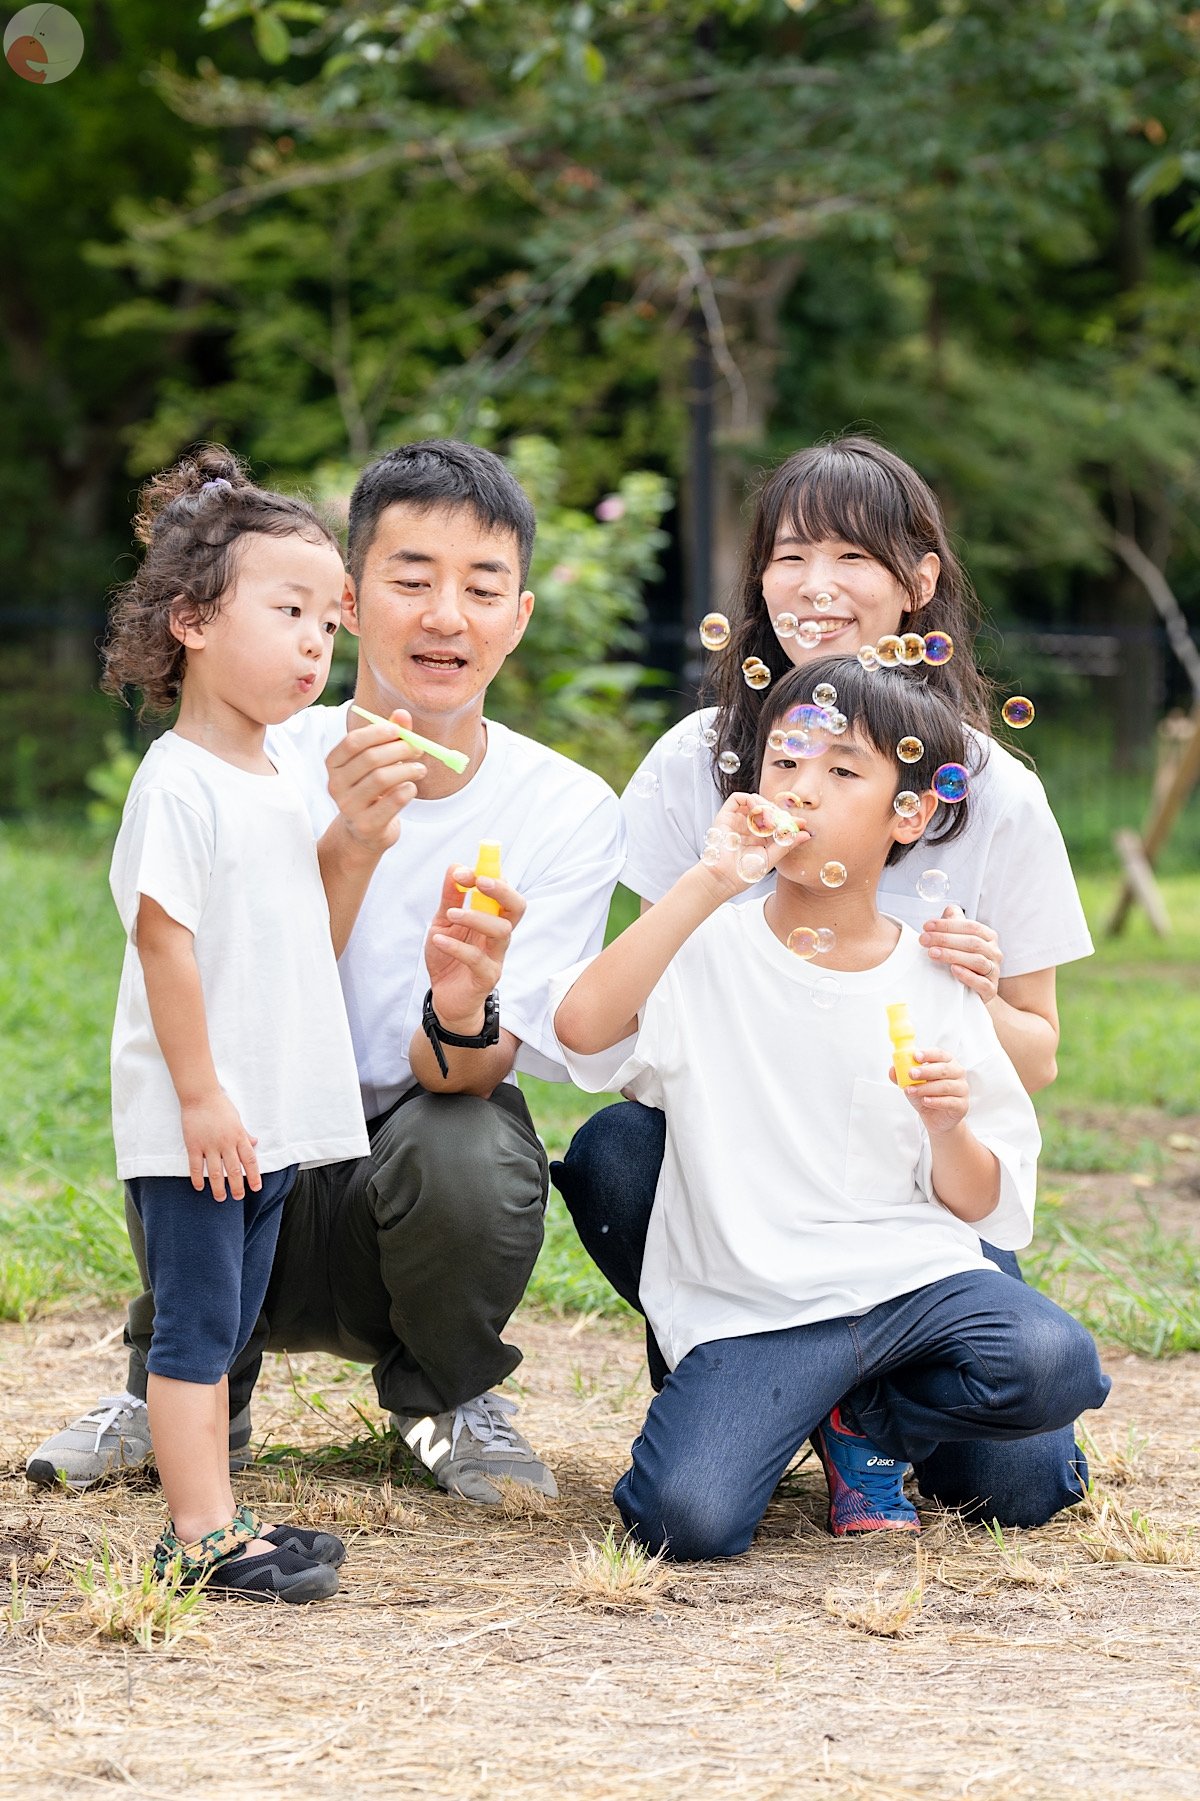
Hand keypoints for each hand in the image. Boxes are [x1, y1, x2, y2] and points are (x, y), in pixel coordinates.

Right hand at [179, 1091, 260, 1200]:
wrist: (200, 1095)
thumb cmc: (220, 1106)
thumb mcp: (237, 1119)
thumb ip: (245, 1134)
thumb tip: (255, 1143)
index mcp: (239, 1136)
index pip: (250, 1160)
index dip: (253, 1176)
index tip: (256, 1188)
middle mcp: (226, 1143)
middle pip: (233, 1170)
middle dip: (237, 1187)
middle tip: (238, 1198)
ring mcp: (209, 1145)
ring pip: (215, 1173)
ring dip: (218, 1188)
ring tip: (220, 1198)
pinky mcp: (193, 1145)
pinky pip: (195, 1166)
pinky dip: (197, 1179)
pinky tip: (199, 1187)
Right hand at [325, 709, 427, 856]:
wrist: (367, 831)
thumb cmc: (374, 789)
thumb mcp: (380, 761)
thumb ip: (391, 736)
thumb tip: (403, 714)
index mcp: (334, 764)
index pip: (352, 742)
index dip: (378, 733)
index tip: (399, 731)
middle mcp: (336, 785)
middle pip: (370, 759)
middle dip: (399, 750)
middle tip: (418, 749)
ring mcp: (348, 807)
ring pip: (382, 778)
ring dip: (407, 770)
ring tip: (420, 769)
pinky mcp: (366, 825)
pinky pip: (392, 801)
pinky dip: (408, 790)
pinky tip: (411, 788)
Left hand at [424, 863, 525, 1030]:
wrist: (444, 997)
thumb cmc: (448, 958)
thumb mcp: (443, 923)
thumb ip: (451, 898)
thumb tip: (455, 867)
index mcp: (491, 919)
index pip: (503, 891)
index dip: (489, 875)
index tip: (463, 871)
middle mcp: (499, 936)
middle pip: (516, 908)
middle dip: (502, 890)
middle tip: (478, 881)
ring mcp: (496, 957)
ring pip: (501, 931)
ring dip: (476, 917)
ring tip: (450, 915)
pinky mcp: (486, 978)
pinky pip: (477, 959)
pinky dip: (457, 947)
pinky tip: (438, 940)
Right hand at [697, 792, 811, 898]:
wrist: (723, 878)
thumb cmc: (744, 873)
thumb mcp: (770, 858)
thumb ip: (786, 844)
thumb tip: (806, 834)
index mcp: (760, 838)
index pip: (777, 822)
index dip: (789, 820)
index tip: (802, 823)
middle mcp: (749, 827)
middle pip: (768, 810)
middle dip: (779, 813)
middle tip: (787, 821)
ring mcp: (737, 821)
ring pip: (755, 802)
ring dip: (766, 806)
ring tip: (772, 819)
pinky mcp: (725, 816)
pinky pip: (737, 799)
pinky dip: (750, 799)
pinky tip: (758, 809)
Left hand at [889, 1047, 969, 1134]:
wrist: (937, 1118)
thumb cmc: (927, 1095)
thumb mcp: (912, 1084)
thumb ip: (902, 1076)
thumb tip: (892, 1069)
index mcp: (947, 1062)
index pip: (940, 1054)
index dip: (928, 1054)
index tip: (915, 1056)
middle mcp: (958, 1073)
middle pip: (943, 1069)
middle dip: (926, 1071)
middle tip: (911, 1074)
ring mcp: (962, 1089)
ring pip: (945, 1086)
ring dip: (926, 1088)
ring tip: (912, 1090)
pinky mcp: (962, 1105)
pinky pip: (950, 1101)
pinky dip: (936, 1101)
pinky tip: (925, 1101)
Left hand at [920, 905, 1001, 1003]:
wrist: (973, 991)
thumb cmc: (965, 962)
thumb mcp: (959, 940)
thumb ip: (955, 923)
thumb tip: (949, 910)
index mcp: (988, 937)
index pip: (970, 926)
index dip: (948, 925)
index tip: (926, 926)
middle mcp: (994, 952)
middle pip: (972, 942)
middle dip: (945, 939)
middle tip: (924, 940)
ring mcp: (994, 971)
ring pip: (977, 960)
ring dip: (952, 955)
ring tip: (932, 953)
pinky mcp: (991, 989)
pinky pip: (982, 982)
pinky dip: (967, 975)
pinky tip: (953, 970)